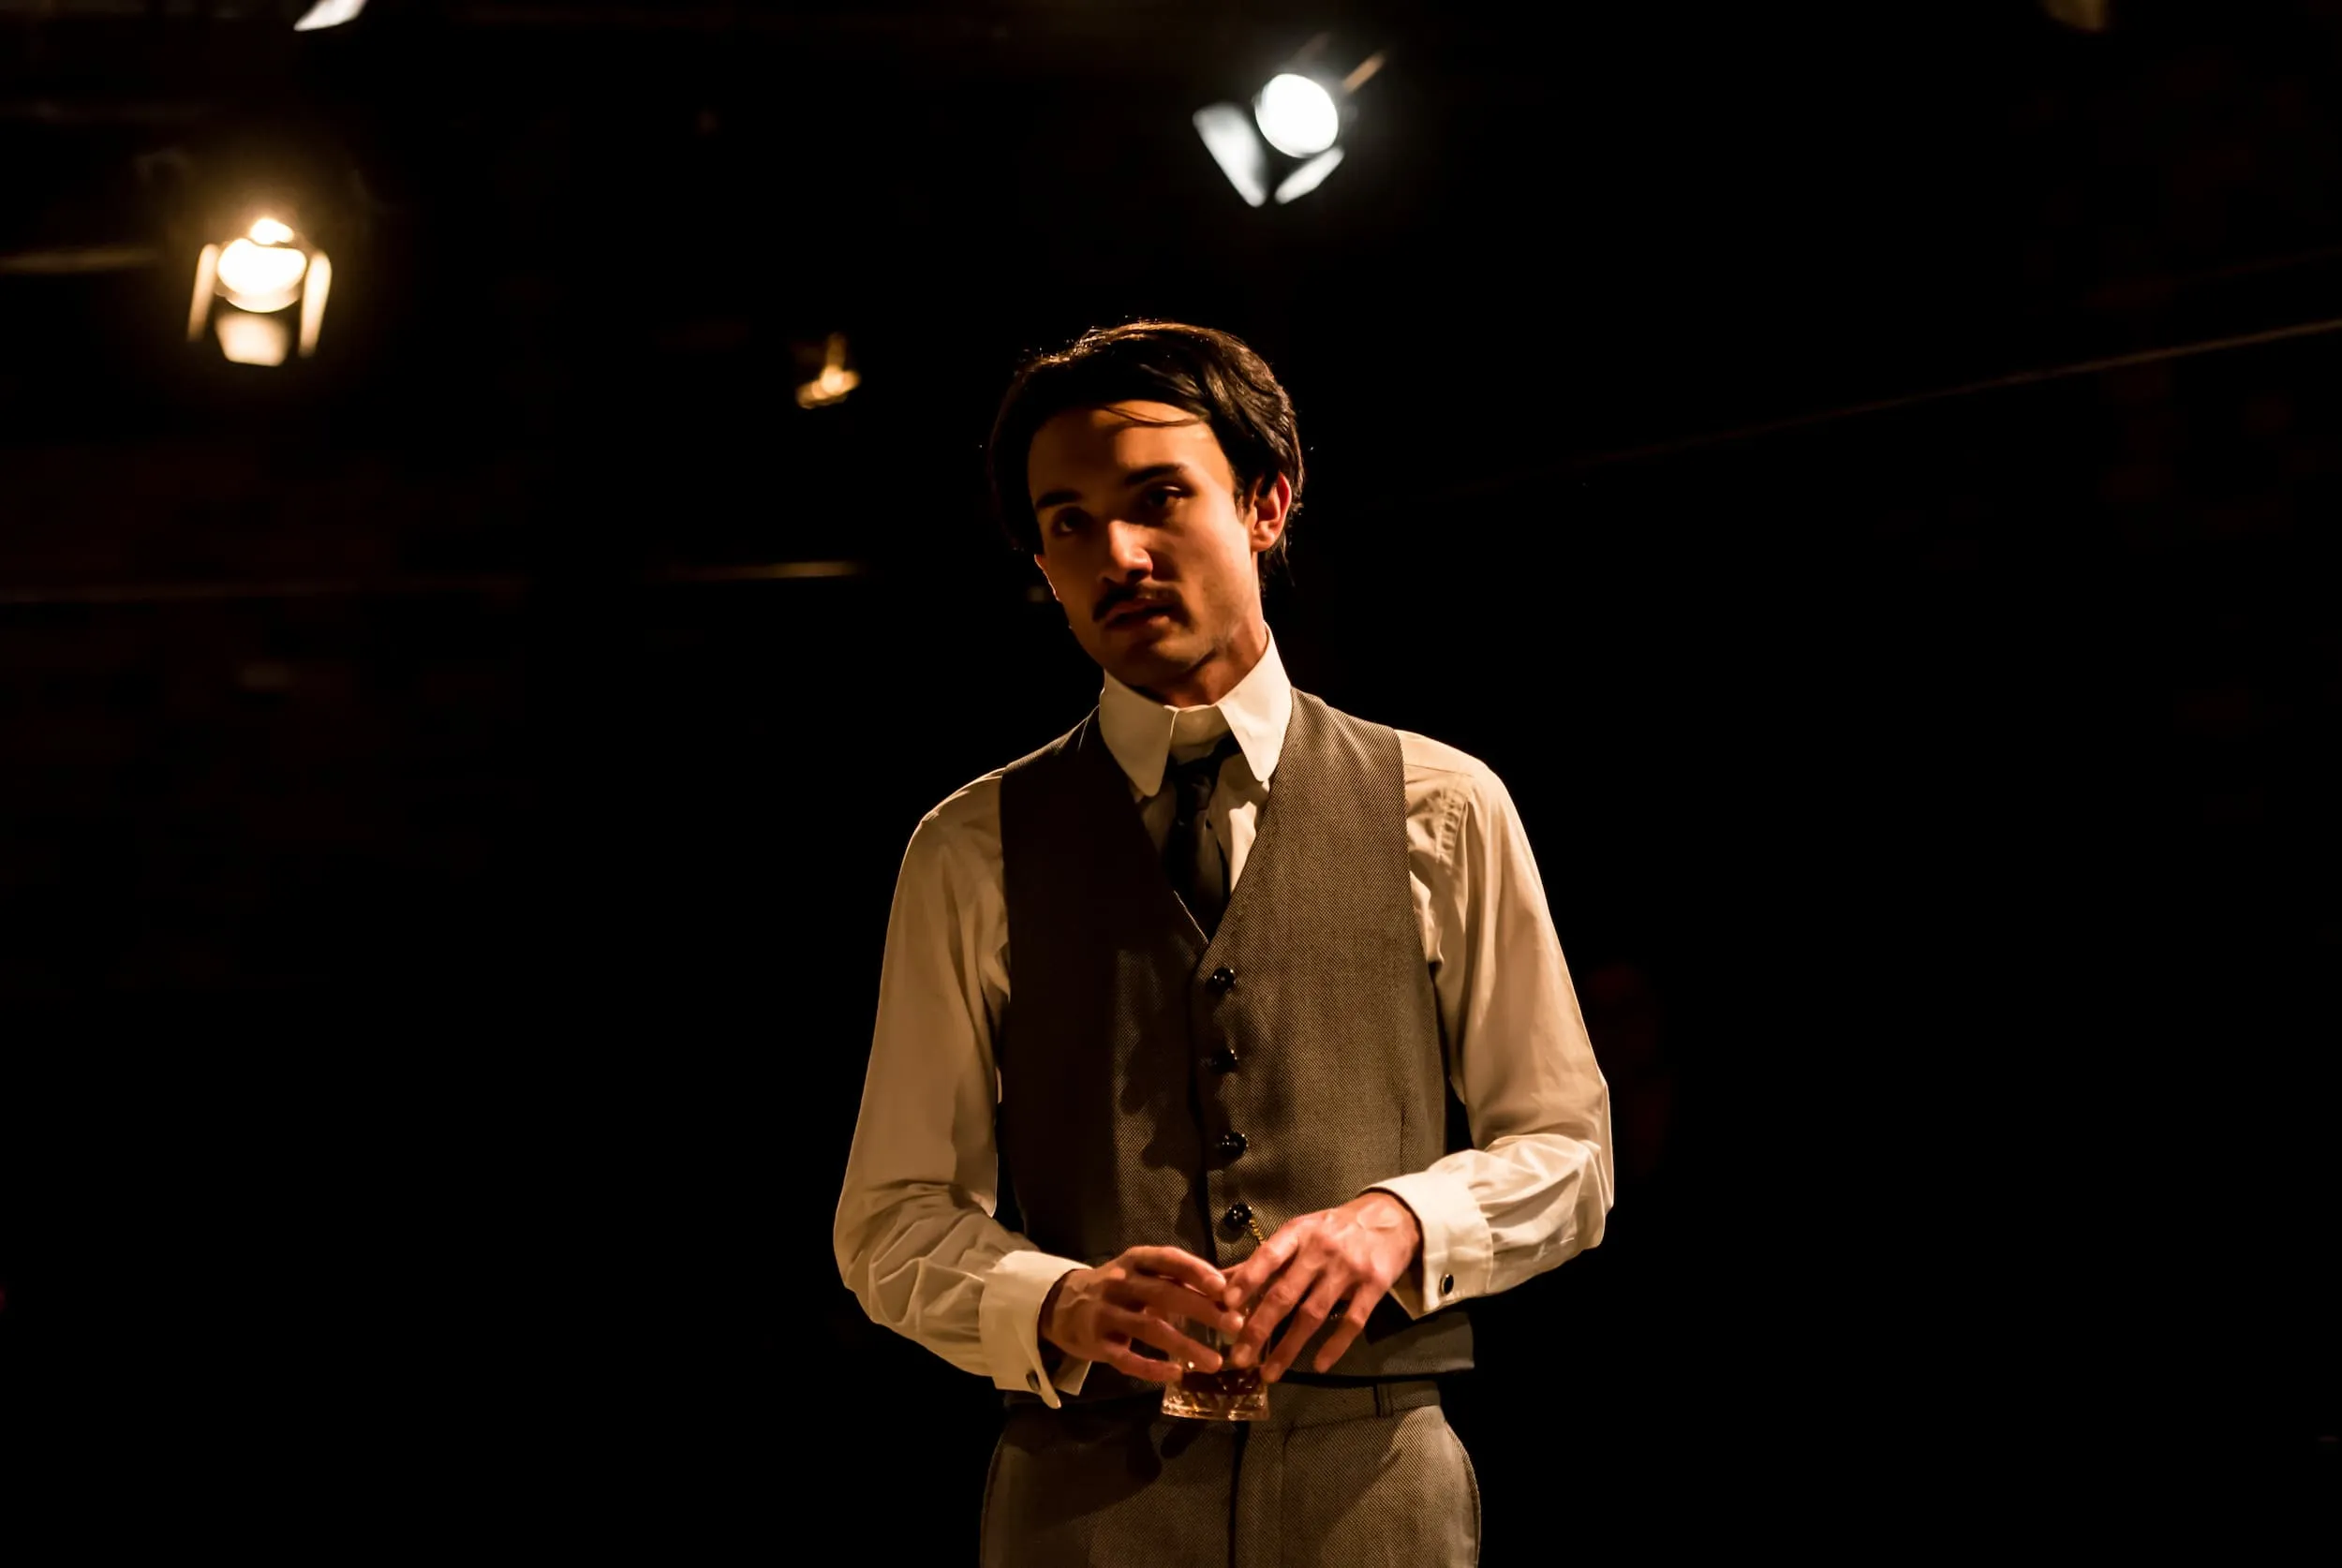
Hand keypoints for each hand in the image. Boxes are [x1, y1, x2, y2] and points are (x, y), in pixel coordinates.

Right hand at [1040, 1245, 1245, 1384]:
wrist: (1063, 1305)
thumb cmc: (1118, 1288)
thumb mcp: (1142, 1273)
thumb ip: (1179, 1280)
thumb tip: (1232, 1285)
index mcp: (1135, 1260)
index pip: (1168, 1260)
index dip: (1196, 1272)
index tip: (1225, 1287)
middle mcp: (1119, 1282)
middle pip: (1164, 1294)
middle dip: (1202, 1310)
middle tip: (1235, 1325)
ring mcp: (1106, 1313)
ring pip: (1150, 1329)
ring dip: (1185, 1345)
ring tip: (1216, 1362)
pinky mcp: (1097, 1343)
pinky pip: (1127, 1359)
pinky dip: (1153, 1368)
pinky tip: (1177, 1374)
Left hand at [1218, 1193, 1422, 1381]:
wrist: (1391, 1218)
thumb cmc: (1335, 1228)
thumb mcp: (1301, 1233)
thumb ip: (1265, 1260)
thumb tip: (1220, 1282)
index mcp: (1299, 1233)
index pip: (1269, 1256)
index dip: (1248, 1279)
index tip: (1227, 1305)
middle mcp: (1321, 1250)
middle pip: (1286, 1293)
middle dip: (1259, 1328)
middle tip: (1238, 1357)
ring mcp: (1348, 1270)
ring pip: (1313, 1314)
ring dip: (1289, 1347)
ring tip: (1269, 1373)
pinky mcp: (1374, 1287)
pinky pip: (1352, 1322)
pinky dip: (1334, 1346)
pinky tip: (1319, 1366)